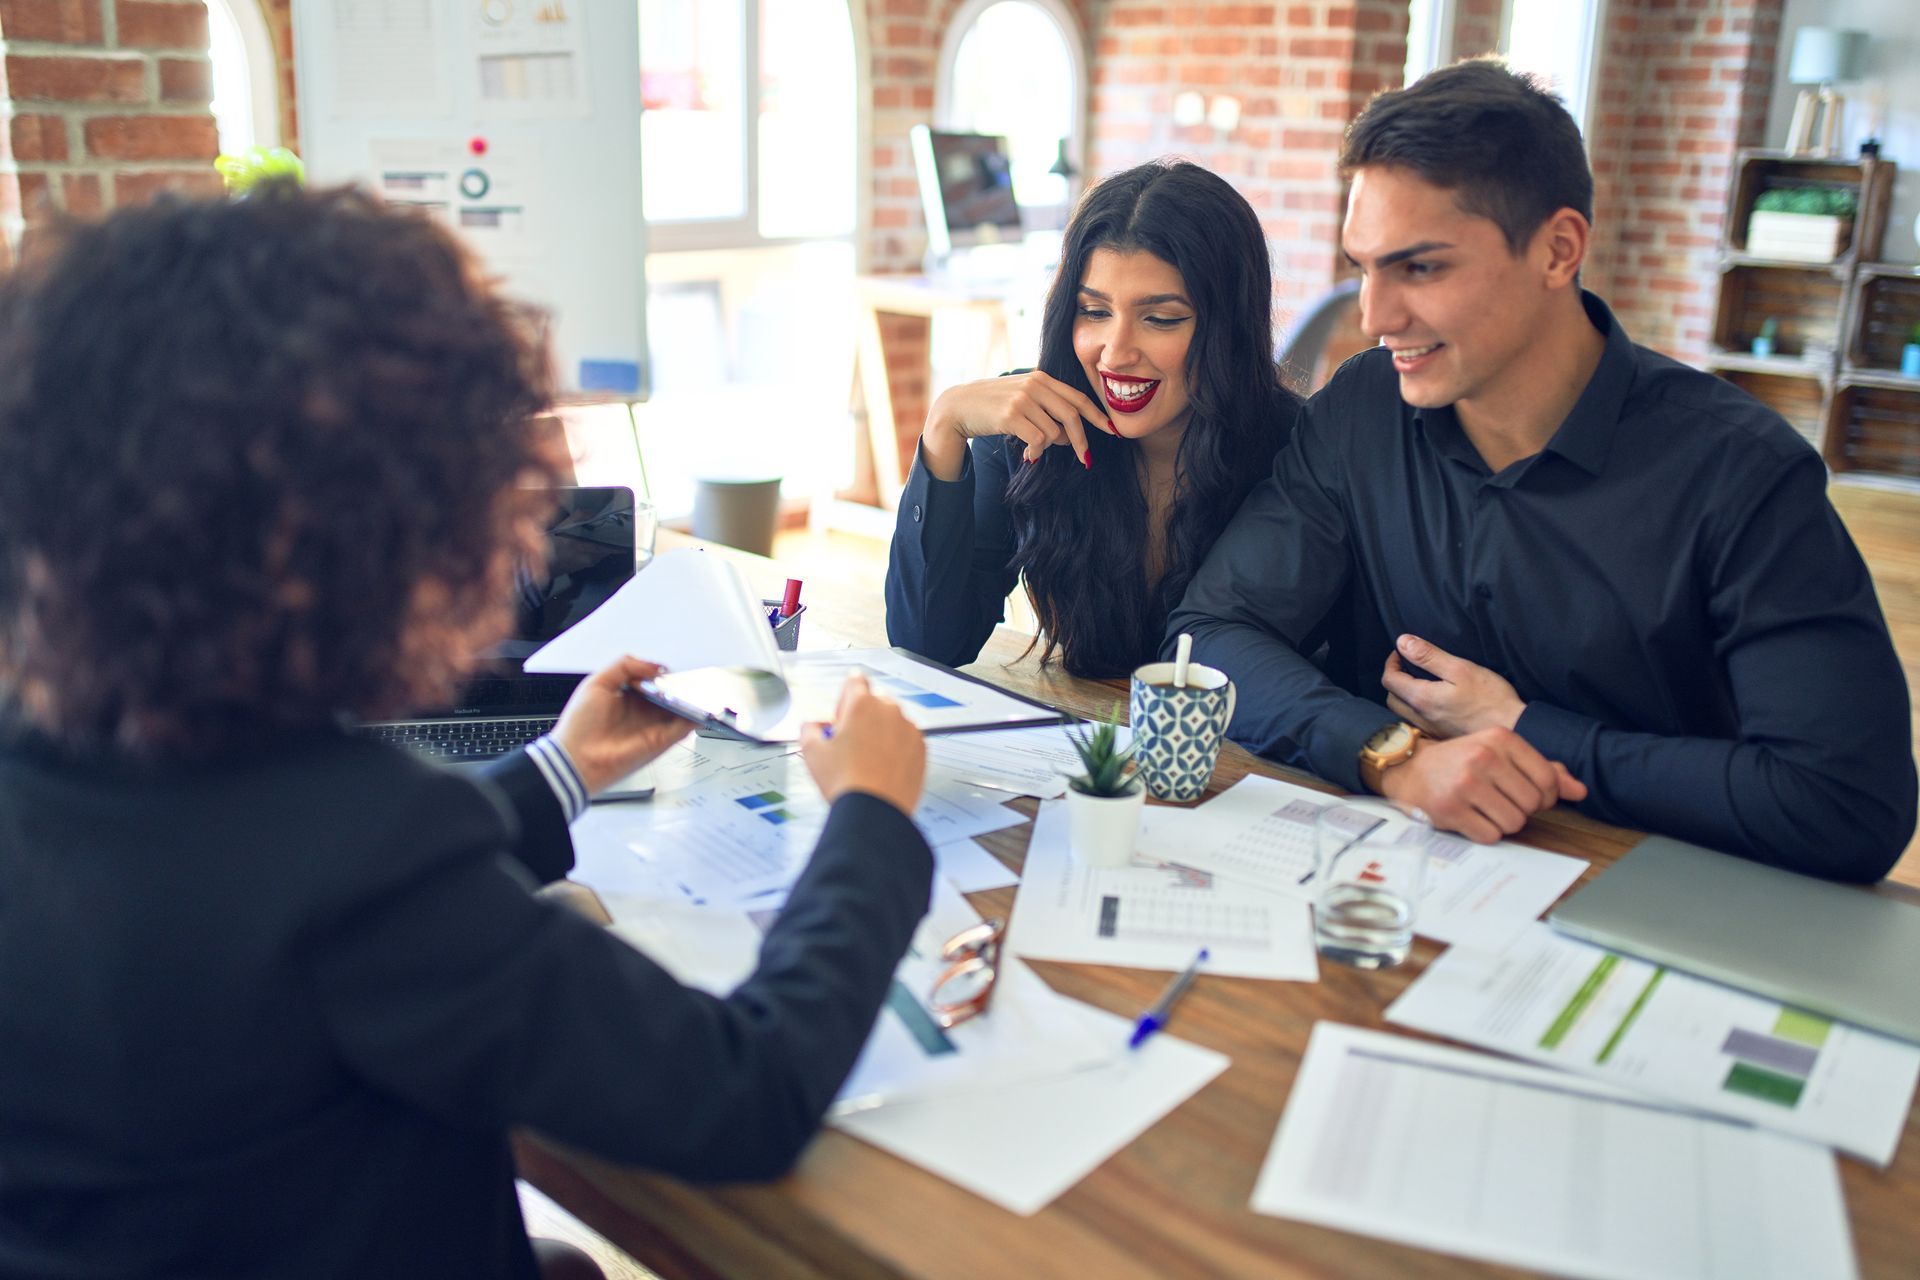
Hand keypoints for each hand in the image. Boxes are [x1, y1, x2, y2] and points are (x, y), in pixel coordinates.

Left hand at [551, 656, 693, 795]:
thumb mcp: (597, 682)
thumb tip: (654, 666)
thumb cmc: (580, 726)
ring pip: (680, 711)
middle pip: (669, 696)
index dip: (661, 675)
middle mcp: (642, 713)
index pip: (652, 682)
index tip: (667, 670)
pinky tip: (697, 707)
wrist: (577, 759)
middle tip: (687, 679)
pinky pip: (682, 728)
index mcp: (628, 698)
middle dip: (680, 686)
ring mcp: (652, 727)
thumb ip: (624, 666)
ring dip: (691, 701)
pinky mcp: (660, 742)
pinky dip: (693, 718)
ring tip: (698, 690)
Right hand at [799, 674, 926, 815]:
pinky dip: (897, 747)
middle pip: (875, 700)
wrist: (875, 811)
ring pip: (893, 720)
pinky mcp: (921, 748)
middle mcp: (889, 711)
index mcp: (862, 704)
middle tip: (850, 741)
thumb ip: (809, 729)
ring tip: (866, 759)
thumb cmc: (846, 782)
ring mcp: (909, 729)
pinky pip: (907, 739)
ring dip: (881, 731)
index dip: (844, 697)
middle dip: (863, 715)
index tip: (841, 712)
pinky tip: (882, 767)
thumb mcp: (812, 752)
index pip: (855, 680)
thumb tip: (813, 726)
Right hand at [919, 370, 1111, 478]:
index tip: (1111, 431)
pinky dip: (1036, 452)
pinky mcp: (1011, 416)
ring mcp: (1023, 399)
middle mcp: (1035, 385)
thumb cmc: (992, 405)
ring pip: (1054, 432)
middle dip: (1082, 441)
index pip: (1077, 397)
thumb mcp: (1022, 398)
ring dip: (1049, 447)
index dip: (1097, 416)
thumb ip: (1046, 408)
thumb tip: (1069, 435)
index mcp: (1041, 378)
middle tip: (1086, 459)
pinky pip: (1038, 440)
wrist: (958, 407)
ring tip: (1034, 450)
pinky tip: (1027, 455)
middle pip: (1072, 416)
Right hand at [1374, 728, 1588, 843]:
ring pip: (1514, 823)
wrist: (1408, 768)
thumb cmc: (1461, 762)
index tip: (1527, 795)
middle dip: (1521, 810)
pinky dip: (1484, 833)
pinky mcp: (1450, 809)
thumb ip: (1542, 770)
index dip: (1545, 797)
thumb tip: (1580, 791)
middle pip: (1532, 805)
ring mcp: (1465, 784)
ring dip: (1503, 823)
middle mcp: (1483, 757)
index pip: (1548, 780)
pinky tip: (1470, 818)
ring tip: (1484, 809)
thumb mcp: (1500, 754)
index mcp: (1500, 739)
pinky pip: (1490, 836)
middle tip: (1500, 802)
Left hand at [1381, 634, 1525, 739]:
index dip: (1391, 662)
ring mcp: (1429, 730)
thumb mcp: (1460, 669)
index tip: (1402, 652)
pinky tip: (1433, 701)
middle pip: (1391, 697)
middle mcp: (1420, 718)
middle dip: (1395, 678)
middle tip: (1409, 665)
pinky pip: (1417, 721)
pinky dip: (1416, 708)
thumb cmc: (1490, 698)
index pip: (1389, 679)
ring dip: (1404, 694)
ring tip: (1421, 681)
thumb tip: (1402, 642)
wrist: (1513, 728)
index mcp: (1421, 699)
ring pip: (1402, 711)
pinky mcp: (1440, 736)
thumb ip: (1428, 656)